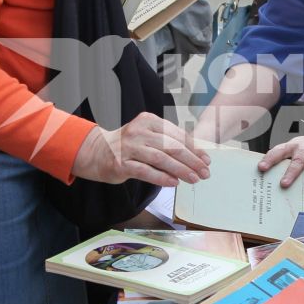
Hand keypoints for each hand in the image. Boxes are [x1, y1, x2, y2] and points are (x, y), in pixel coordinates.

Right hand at [73, 112, 208, 185]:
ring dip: (181, 170)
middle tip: (205, 171)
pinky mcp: (120, 163)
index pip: (177, 134)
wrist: (96, 152)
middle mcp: (138, 131)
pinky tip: (174, 183)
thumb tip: (196, 155)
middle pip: (172, 146)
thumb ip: (168, 142)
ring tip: (194, 179)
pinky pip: (145, 171)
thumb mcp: (147, 136)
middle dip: (192, 160)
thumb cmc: (128, 145)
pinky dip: (162, 177)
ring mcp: (128, 147)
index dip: (194, 148)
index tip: (206, 159)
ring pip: (161, 159)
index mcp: (148, 121)